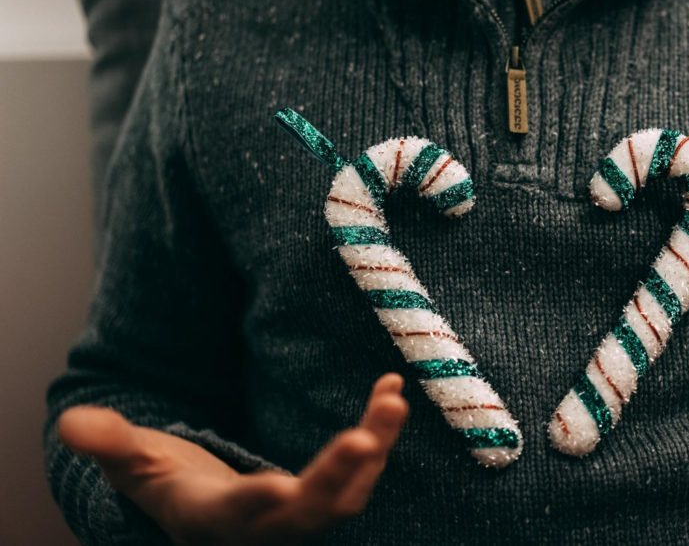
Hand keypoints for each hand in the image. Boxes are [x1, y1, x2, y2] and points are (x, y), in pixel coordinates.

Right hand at [58, 373, 408, 544]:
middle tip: (364, 437)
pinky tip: (391, 390)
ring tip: (392, 398)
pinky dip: (380, 433)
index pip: (236, 516)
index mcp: (214, 518)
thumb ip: (111, 443)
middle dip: (336, 477)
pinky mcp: (330, 490)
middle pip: (308, 512)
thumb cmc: (167, 482)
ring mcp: (303, 513)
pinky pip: (363, 468)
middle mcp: (266, 524)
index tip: (276, 487)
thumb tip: (70, 423)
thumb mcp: (135, 462)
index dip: (255, 504)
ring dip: (375, 446)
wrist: (205, 507)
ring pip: (349, 494)